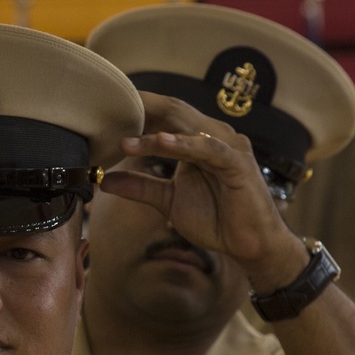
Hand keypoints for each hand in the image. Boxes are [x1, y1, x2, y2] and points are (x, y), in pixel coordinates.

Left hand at [99, 93, 308, 290]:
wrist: (250, 245)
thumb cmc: (216, 219)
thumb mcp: (168, 200)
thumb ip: (140, 186)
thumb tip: (104, 180)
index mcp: (196, 140)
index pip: (163, 116)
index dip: (136, 111)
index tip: (103, 111)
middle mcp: (212, 136)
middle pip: (172, 112)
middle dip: (141, 110)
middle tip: (107, 109)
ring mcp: (227, 146)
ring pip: (185, 129)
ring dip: (152, 132)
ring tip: (122, 137)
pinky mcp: (237, 163)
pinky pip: (207, 150)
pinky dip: (183, 144)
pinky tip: (161, 142)